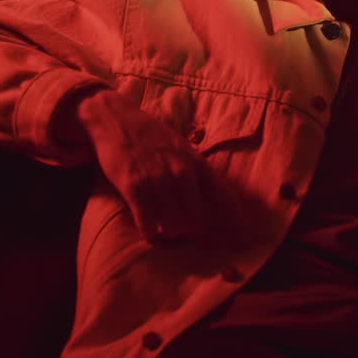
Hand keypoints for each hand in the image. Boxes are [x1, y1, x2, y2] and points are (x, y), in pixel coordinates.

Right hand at [74, 89, 241, 244]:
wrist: (116, 119)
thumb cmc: (151, 136)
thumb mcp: (183, 149)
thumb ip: (197, 172)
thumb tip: (216, 199)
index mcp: (197, 164)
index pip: (224, 198)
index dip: (235, 222)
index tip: (242, 239)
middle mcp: (181, 172)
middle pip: (196, 222)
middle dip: (190, 233)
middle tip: (181, 233)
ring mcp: (158, 179)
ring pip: (173, 226)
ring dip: (168, 235)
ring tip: (163, 232)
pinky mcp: (134, 186)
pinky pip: (147, 223)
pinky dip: (148, 232)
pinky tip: (148, 231)